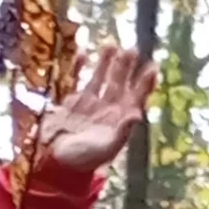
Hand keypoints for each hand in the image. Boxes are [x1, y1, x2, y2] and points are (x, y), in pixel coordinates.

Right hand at [39, 41, 158, 175]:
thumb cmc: (83, 160)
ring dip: (106, 63)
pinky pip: (76, 80)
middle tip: (132, 49)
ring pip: (100, 78)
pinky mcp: (71, 102)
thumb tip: (137, 114)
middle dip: (126, 67)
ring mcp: (89, 104)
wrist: (55, 163)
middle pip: (119, 83)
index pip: (136, 98)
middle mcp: (106, 110)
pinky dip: (78, 67)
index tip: (153, 68)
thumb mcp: (105, 148)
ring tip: (111, 45)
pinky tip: (82, 52)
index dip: (145, 84)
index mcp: (118, 120)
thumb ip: (122, 132)